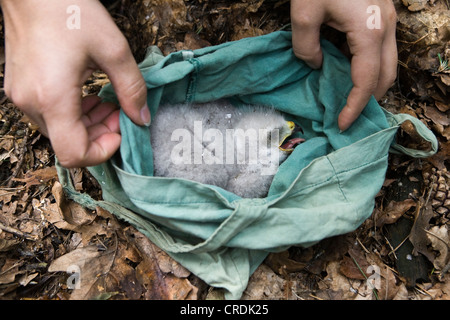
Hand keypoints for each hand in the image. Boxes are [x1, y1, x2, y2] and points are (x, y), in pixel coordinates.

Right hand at [1, 0, 148, 167]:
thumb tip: (143, 119)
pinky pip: (49, 116)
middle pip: (69, 143)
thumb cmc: (69, 10)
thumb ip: (132, 89)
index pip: (74, 154)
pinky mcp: (19, 89)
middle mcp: (31, 104)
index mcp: (52, 98)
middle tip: (120, 112)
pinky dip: (73, 114)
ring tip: (108, 102)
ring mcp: (21, 97)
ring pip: (60, 131)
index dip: (102, 152)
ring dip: (88, 124)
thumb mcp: (113, 49)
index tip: (120, 131)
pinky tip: (89, 95)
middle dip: (100, 134)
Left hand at [290, 0, 396, 130]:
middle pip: (386, 76)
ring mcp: (389, 20)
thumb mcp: (304, 13)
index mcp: (370, 31)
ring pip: (388, 65)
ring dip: (370, 85)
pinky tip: (348, 73)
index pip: (366, 81)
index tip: (342, 124)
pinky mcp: (383, 16)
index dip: (354, 107)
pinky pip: (381, 51)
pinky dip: (369, 68)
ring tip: (347, 99)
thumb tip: (317, 66)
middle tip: (346, 114)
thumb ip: (307, 47)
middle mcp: (387, 28)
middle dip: (368, 100)